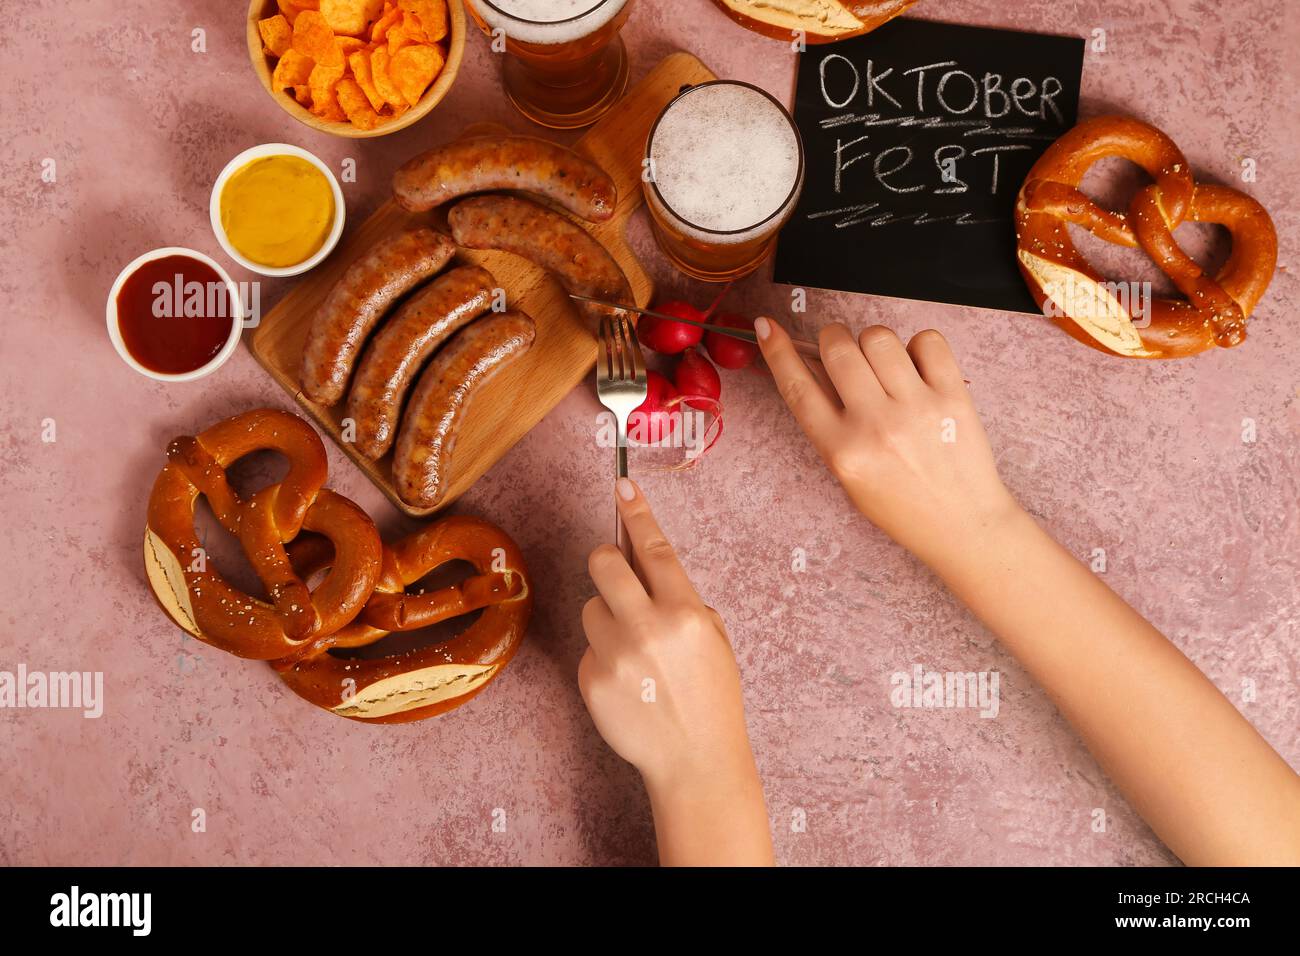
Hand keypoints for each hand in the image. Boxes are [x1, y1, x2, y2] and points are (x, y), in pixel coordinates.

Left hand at [580, 478, 771, 864]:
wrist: (695, 759)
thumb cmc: (711, 697)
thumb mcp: (714, 640)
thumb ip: (682, 600)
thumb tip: (645, 563)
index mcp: (685, 613)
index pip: (655, 549)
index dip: (638, 514)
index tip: (623, 486)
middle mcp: (648, 628)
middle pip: (603, 563)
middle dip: (606, 561)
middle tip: (616, 575)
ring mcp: (615, 655)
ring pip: (591, 607)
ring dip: (606, 619)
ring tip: (634, 652)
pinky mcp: (591, 679)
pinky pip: (587, 649)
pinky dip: (603, 658)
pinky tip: (627, 683)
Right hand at [754, 318, 1019, 569]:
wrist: (962, 524)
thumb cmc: (902, 504)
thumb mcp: (848, 473)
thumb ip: (828, 423)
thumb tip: (811, 366)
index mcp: (843, 451)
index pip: (798, 387)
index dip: (777, 351)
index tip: (766, 327)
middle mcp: (876, 426)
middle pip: (838, 347)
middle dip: (834, 339)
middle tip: (844, 352)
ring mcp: (916, 408)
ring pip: (878, 336)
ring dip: (874, 343)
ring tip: (886, 367)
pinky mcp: (952, 396)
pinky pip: (927, 340)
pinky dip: (918, 346)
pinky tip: (917, 369)